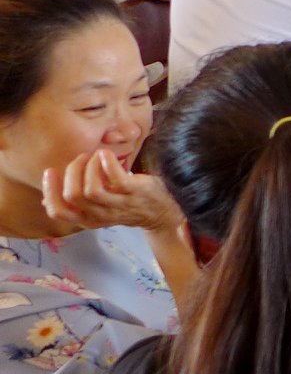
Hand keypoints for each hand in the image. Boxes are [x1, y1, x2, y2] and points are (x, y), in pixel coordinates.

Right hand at [42, 149, 182, 234]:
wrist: (160, 211)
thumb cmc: (124, 204)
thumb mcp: (97, 209)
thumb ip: (75, 205)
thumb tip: (46, 199)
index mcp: (87, 219)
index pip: (58, 212)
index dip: (49, 190)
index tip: (51, 172)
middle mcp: (100, 214)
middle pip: (73, 196)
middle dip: (71, 172)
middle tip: (80, 159)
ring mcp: (118, 204)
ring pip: (91, 189)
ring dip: (88, 167)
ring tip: (94, 156)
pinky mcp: (134, 191)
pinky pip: (115, 177)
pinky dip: (106, 162)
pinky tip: (106, 155)